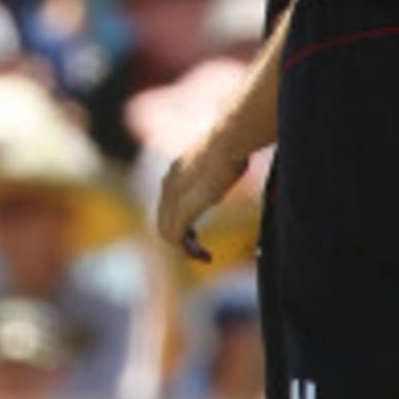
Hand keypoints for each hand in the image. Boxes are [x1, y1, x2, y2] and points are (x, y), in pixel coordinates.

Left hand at [157, 129, 248, 263]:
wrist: (228, 142)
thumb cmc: (233, 146)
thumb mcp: (219, 161)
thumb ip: (217, 171)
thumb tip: (235, 164)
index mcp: (174, 173)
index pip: (167, 206)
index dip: (179, 223)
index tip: (195, 234)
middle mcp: (168, 185)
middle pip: (163, 222)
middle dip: (179, 239)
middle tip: (199, 250)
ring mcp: (172, 197)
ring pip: (165, 233)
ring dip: (184, 249)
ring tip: (203, 256)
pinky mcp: (181, 208)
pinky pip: (175, 238)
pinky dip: (188, 251)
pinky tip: (205, 256)